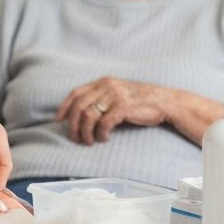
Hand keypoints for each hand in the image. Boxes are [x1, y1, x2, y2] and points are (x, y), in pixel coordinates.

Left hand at [56, 77, 171, 144]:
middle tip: (75, 138)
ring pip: (89, 116)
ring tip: (89, 141)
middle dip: (73, 125)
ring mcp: (115, 95)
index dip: (64, 107)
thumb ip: (100, 99)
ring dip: (86, 132)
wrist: (164, 101)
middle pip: (79, 106)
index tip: (58, 120)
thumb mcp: (117, 94)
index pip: (76, 93)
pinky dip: (101, 133)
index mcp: (102, 82)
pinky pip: (105, 123)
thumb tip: (80, 115)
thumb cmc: (139, 101)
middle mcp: (107, 86)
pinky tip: (104, 138)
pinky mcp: (124, 106)